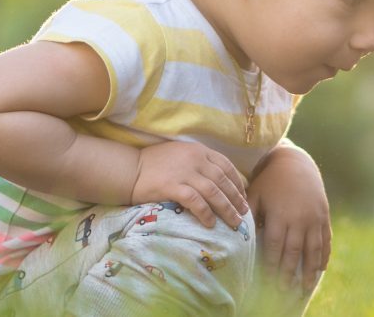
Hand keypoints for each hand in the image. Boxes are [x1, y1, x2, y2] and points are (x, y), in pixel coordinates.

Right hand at [131, 141, 249, 227]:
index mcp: (199, 150)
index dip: (238, 183)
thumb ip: (199, 163)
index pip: (226, 166)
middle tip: (244, 213)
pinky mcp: (173, 186)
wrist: (129, 169)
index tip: (243, 197)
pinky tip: (210, 224)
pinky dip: (206, 213)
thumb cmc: (154, 164)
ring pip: (214, 192)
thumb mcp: (181, 156)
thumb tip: (218, 181)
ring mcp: (184, 172)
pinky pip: (196, 202)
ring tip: (234, 223)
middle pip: (223, 181)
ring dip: (227, 209)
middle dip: (236, 199)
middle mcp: (196, 159)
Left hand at [247, 147, 330, 294]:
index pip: (276, 245)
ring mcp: (314, 217)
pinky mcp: (324, 216)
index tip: (269, 279)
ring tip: (306, 286)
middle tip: (285, 289)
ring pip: (313, 249)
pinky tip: (321, 269)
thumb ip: (247, 215)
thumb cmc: (269, 180)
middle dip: (289, 272)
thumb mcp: (255, 194)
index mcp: (280, 214)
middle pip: (294, 251)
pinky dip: (324, 255)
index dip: (273, 264)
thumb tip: (236, 235)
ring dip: (310, 270)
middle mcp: (299, 218)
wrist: (295, 162)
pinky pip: (326, 239)